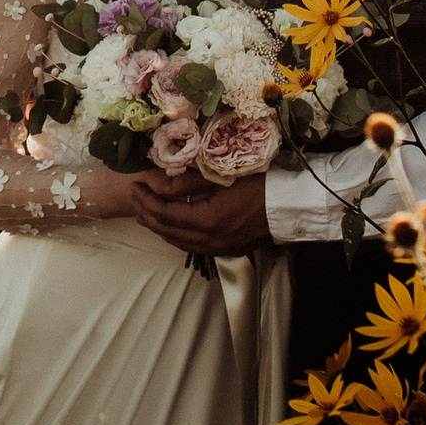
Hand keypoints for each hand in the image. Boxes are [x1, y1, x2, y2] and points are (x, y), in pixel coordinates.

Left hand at [130, 169, 272, 255]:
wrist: (290, 204)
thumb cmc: (259, 182)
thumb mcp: (221, 175)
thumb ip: (188, 182)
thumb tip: (161, 187)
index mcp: (208, 221)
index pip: (164, 214)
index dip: (145, 201)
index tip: (135, 186)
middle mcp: (212, 241)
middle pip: (167, 232)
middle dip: (146, 214)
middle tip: (134, 197)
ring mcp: (220, 249)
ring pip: (178, 242)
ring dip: (159, 227)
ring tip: (144, 211)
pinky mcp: (227, 250)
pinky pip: (192, 246)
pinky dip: (176, 235)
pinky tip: (170, 224)